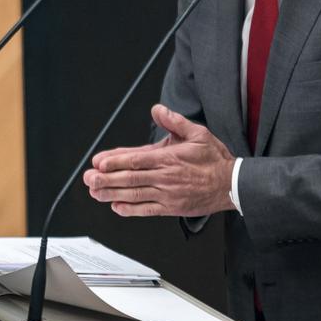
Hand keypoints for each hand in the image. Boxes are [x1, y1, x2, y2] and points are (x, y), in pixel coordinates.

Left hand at [82, 104, 235, 216]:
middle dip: (107, 179)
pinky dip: (130, 210)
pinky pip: (146, 210)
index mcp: (169, 158)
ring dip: (112, 194)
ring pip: (134, 194)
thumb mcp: (198, 132)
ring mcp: (167, 194)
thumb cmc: (214, 159)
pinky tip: (116, 207)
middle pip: (130, 178)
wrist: (231, 185)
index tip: (99, 162)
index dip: (116, 161)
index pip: (137, 159)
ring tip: (96, 192)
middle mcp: (165, 177)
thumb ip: (174, 121)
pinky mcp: (171, 208)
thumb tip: (157, 110)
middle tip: (89, 179)